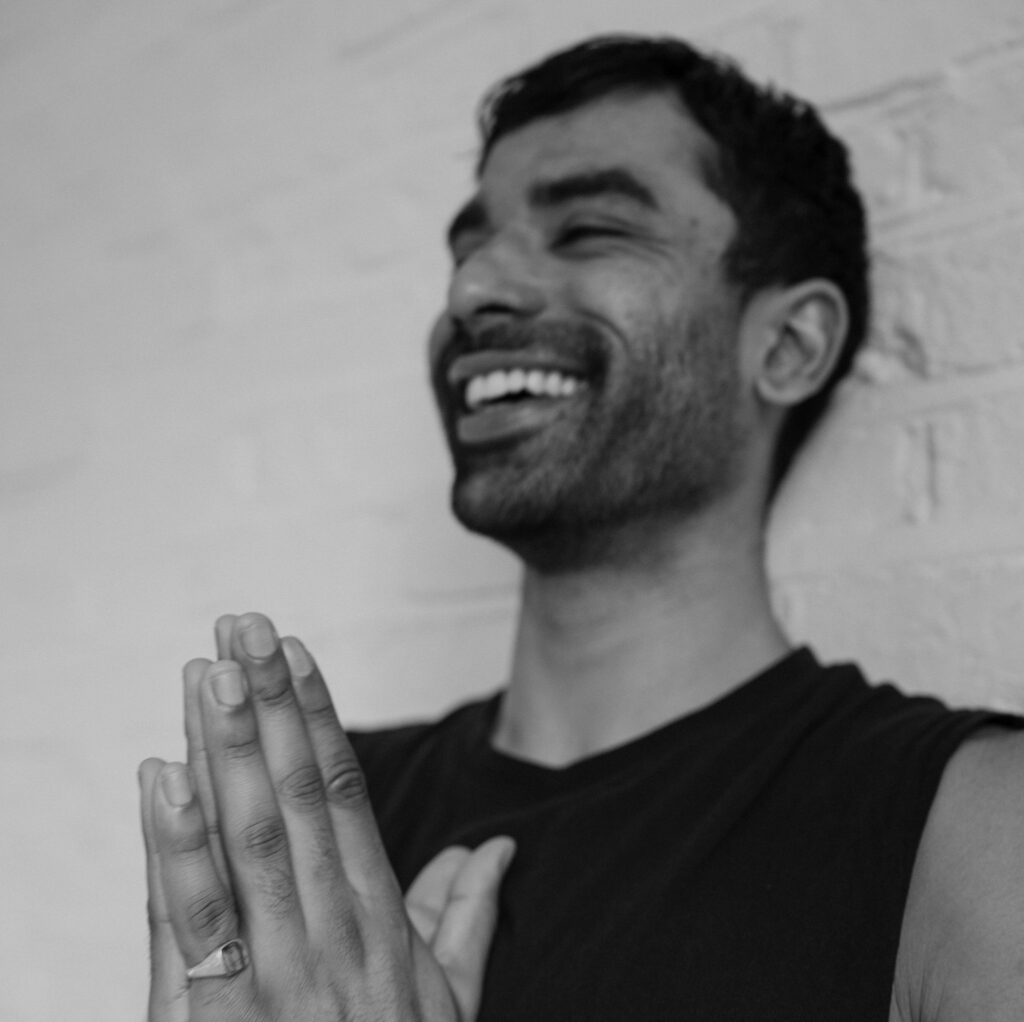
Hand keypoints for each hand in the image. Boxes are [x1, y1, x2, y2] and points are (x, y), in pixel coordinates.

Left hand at [140, 614, 514, 1021]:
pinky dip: (174, 851)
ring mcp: (273, 980)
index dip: (320, 718)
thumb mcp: (447, 1008)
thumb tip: (497, 845)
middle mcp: (331, 937)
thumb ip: (466, 918)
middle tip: (245, 625)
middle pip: (298, 800)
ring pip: (248, 843)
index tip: (296, 651)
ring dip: (227, 751)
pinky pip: (190, 931)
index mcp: (381, 925)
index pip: (346, 796)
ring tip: (206, 673)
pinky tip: (160, 780)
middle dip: (269, 706)